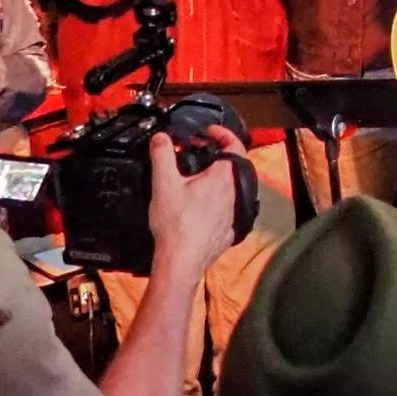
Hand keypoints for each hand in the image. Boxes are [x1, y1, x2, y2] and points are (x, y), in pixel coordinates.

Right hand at [145, 129, 241, 278]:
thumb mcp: (163, 184)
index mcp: (224, 178)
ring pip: (231, 189)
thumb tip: (161, 138)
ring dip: (216, 182)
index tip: (210, 133)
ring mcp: (234, 213)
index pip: (235, 146)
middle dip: (217, 159)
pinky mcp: (229, 231)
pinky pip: (227, 210)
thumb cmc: (176, 225)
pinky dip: (216, 204)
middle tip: (199, 156)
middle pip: (233, 167)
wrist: (181, 262)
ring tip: (196, 182)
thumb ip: (162, 155)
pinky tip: (199, 208)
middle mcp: (235, 194)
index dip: (224, 134)